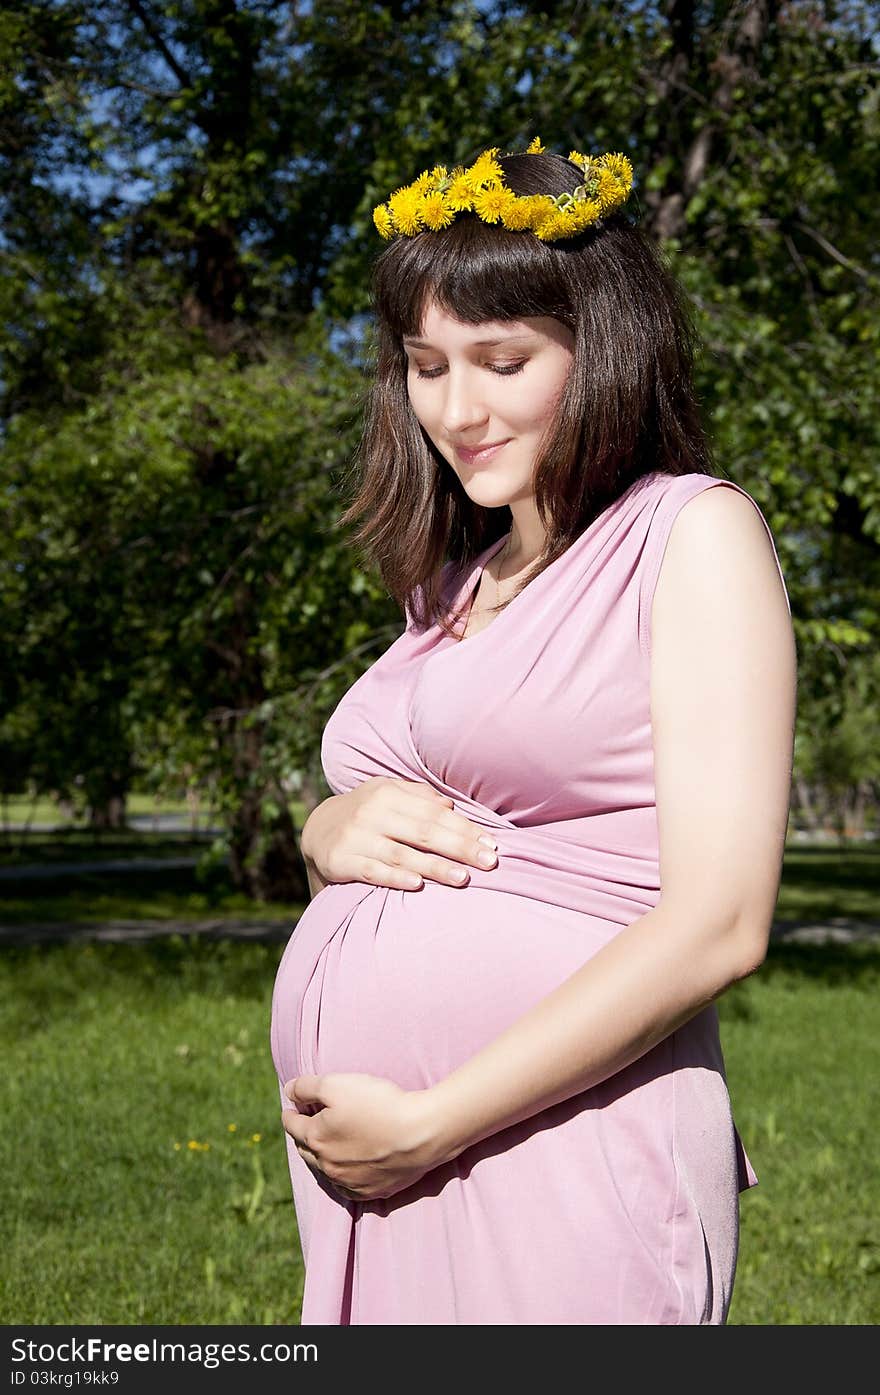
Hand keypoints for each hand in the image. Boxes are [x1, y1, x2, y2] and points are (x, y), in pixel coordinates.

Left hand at [281, 1073, 444, 1201]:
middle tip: (308, 1123)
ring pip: (325, 1170)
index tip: (292, 1107)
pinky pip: (348, 1185)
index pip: (292, 1125)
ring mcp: (349, 1182)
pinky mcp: (371, 1192)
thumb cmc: (378, 1104)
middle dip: (303, 1135)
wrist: (420, 1133)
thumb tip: (288, 1091)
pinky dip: (343, 1174)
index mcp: (315, 1139)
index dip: (291, 1112)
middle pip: (305, 1149)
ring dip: (322, 1156)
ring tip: (327, 1143)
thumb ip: (306, 1086)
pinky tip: (349, 1166)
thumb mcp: (337, 1084)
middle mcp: (327, 1166)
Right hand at [300, 776, 498, 891]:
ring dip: (434, 867)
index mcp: (388, 793)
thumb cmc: (366, 813)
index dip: (465, 828)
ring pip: (402, 854)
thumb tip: (450, 806)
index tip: (491, 844)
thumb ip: (419, 797)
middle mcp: (371, 812)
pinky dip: (394, 878)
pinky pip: (372, 871)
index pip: (434, 812)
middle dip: (460, 847)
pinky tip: (417, 885)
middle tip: (489, 862)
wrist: (316, 830)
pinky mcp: (340, 860)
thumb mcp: (387, 795)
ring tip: (463, 878)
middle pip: (424, 831)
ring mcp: (355, 837)